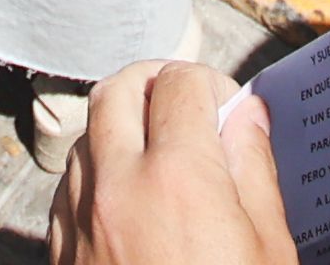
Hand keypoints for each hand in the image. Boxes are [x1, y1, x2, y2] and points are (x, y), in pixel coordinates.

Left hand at [46, 61, 291, 264]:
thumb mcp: (269, 250)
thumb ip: (256, 171)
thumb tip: (247, 115)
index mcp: (179, 178)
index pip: (182, 81)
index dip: (212, 85)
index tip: (228, 112)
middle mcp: (118, 188)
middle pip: (118, 90)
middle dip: (155, 84)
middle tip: (187, 108)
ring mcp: (80, 221)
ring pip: (86, 136)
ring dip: (121, 131)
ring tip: (160, 158)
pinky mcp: (60, 254)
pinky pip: (69, 189)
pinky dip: (98, 178)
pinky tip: (130, 202)